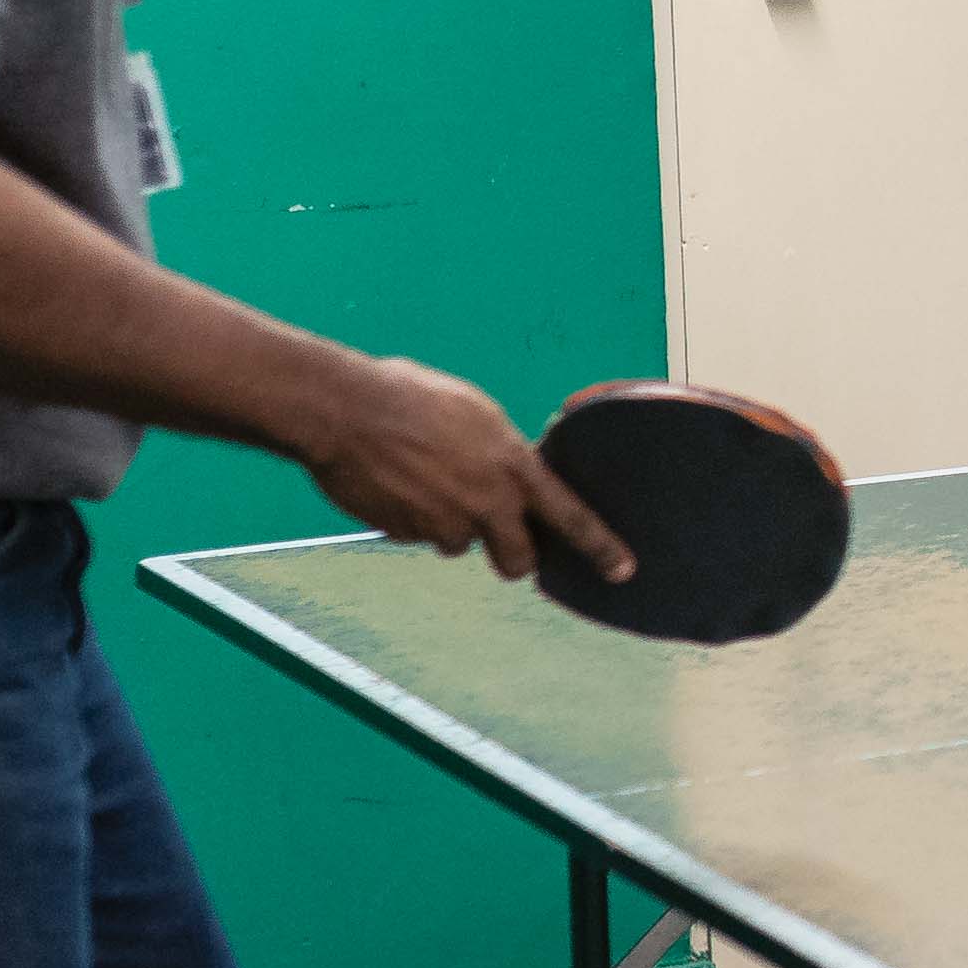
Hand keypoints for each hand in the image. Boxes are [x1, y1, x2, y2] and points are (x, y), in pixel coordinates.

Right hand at [294, 355, 632, 588]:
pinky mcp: (409, 535)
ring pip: (458, 544)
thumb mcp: (475, 415)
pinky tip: (394, 482)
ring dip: (447, 525)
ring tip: (421, 477)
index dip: (600, 546)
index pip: (570, 517)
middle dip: (512, 557)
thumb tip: (510, 473)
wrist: (345, 410)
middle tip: (499, 544)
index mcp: (513, 465)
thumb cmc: (409, 397)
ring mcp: (447, 523)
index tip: (622, 570)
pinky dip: (410, 519)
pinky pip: (417, 535)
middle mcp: (487, 502)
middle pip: (517, 560)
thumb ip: (500, 453)